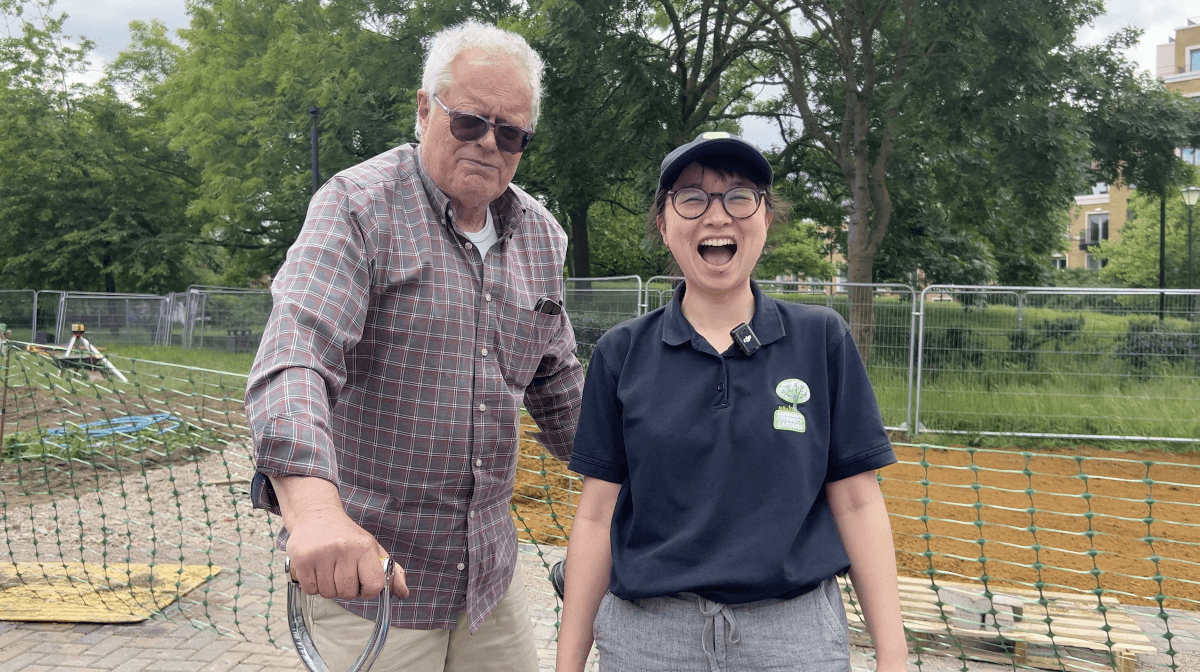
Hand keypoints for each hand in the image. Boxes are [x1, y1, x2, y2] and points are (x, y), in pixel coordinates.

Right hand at [285, 507, 409, 599]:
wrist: (317, 516)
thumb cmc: (348, 537)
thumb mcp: (372, 549)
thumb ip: (389, 571)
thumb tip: (404, 593)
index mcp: (365, 547)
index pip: (374, 585)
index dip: (368, 591)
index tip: (362, 583)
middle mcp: (344, 549)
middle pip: (348, 593)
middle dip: (346, 589)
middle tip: (342, 573)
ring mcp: (322, 554)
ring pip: (328, 593)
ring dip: (328, 588)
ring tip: (328, 569)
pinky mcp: (302, 559)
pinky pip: (311, 590)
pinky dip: (313, 586)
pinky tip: (316, 570)